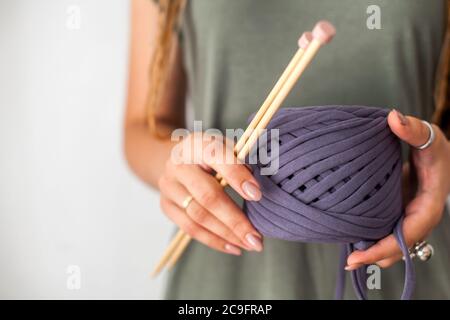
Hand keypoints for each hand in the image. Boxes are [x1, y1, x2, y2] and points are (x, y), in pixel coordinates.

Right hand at [158, 132, 262, 255]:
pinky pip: (189, 228)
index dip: (237, 176)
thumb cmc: (212, 154)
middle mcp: (178, 164)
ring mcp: (169, 185)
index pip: (216, 157)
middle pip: (206, 196)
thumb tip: (257, 188)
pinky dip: (213, 240)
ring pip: (198, 216)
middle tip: (257, 237)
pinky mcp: (166, 205)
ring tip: (250, 244)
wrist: (178, 158)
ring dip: (227, 234)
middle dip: (235, 220)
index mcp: (197, 144)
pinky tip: (233, 246)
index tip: (258, 195)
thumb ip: (241, 161)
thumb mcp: (226, 148)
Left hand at [346, 110, 449, 269]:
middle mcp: (419, 215)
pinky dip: (373, 240)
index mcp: (429, 203)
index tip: (365, 254)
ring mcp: (408, 217)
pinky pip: (387, 233)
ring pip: (394, 244)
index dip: (388, 245)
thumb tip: (393, 117)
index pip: (411, 231)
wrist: (435, 155)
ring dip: (375, 252)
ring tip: (350, 258)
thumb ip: (413, 129)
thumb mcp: (429, 136)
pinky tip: (354, 241)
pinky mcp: (398, 214)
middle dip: (378, 256)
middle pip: (401, 246)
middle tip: (350, 261)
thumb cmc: (434, 148)